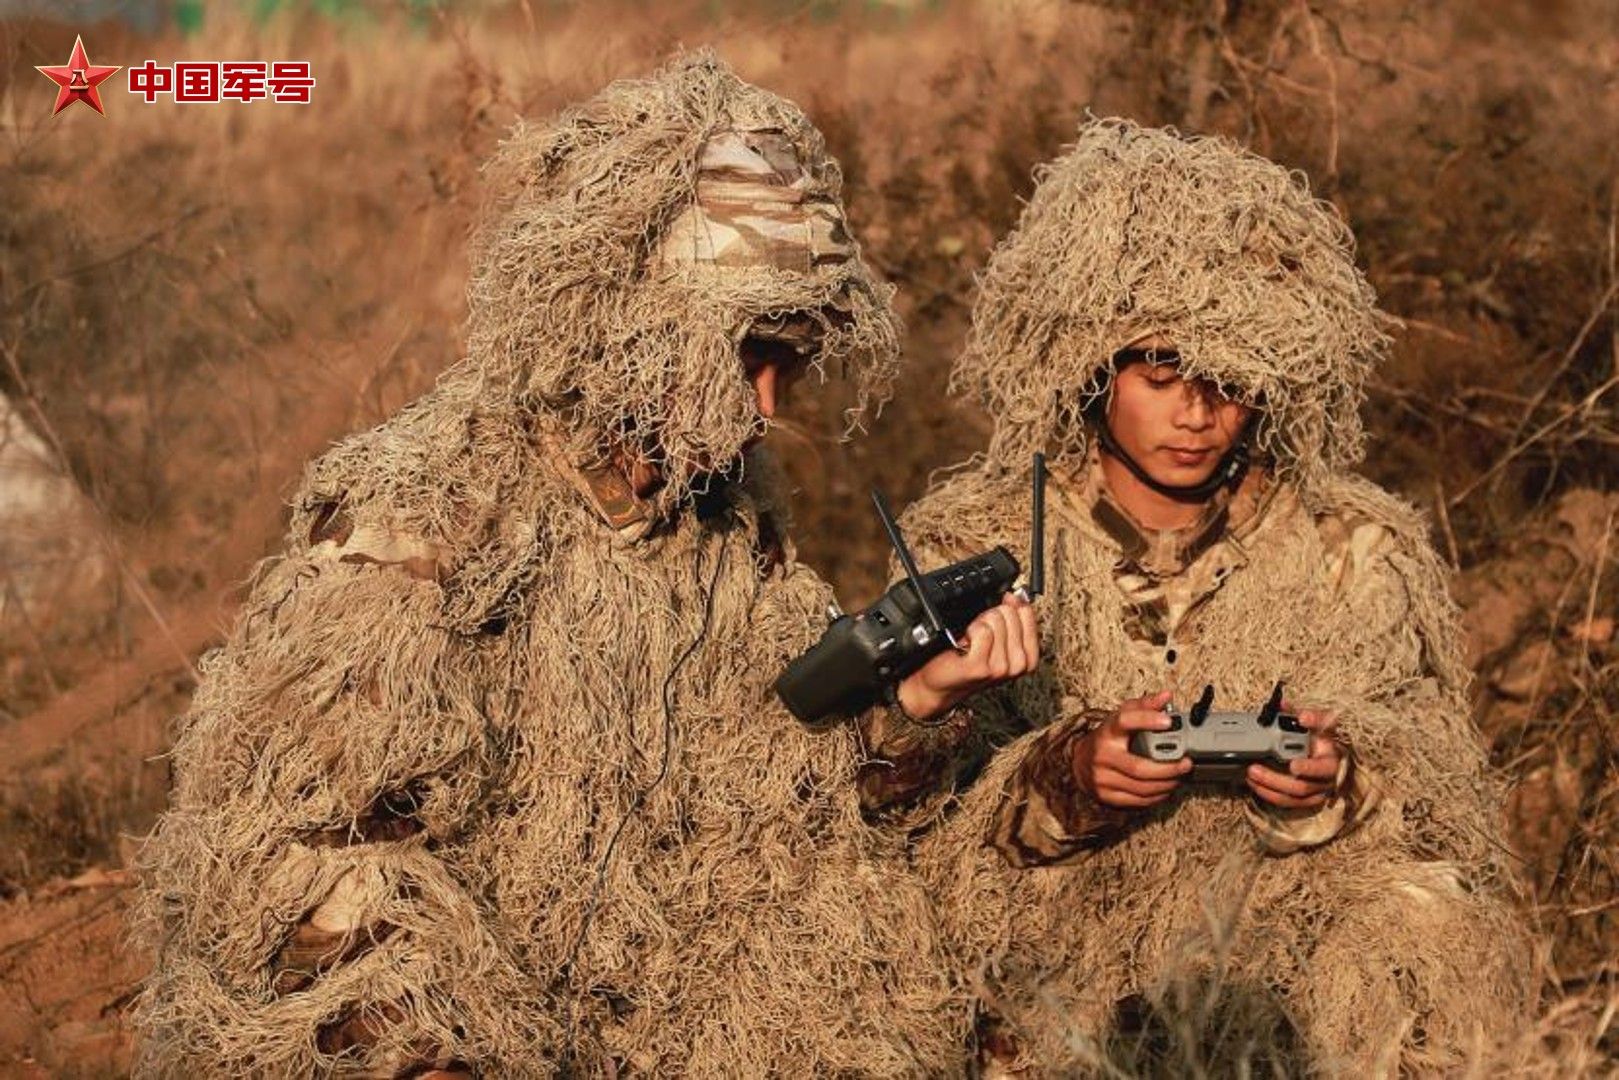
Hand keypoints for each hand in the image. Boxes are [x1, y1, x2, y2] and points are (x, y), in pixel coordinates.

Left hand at [894, 593, 1038, 721]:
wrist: (942, 681)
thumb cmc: (968, 658)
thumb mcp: (996, 637)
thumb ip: (1010, 617)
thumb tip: (1014, 596)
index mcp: (1028, 656)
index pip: (1026, 612)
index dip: (1008, 607)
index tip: (995, 619)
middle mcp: (1018, 664)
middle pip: (1009, 613)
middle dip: (990, 617)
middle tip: (979, 634)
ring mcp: (1001, 667)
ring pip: (995, 620)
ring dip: (978, 624)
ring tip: (972, 640)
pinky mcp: (981, 667)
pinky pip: (982, 631)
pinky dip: (970, 631)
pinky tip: (965, 644)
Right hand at [1070, 690, 1193, 808]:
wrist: (1080, 761)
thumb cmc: (1108, 738)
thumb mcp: (1121, 717)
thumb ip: (1144, 705)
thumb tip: (1166, 695)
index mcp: (1108, 731)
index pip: (1124, 721)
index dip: (1146, 720)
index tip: (1168, 721)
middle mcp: (1102, 755)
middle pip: (1138, 767)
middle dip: (1168, 769)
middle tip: (1186, 764)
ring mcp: (1102, 777)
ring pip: (1140, 787)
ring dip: (1165, 785)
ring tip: (1179, 777)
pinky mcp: (1105, 795)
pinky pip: (1136, 801)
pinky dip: (1156, 797)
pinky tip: (1166, 789)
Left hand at [1245, 704, 1344, 809]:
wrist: (1335, 753)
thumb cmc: (1328, 737)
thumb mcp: (1324, 723)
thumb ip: (1309, 715)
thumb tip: (1285, 705)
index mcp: (1332, 760)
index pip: (1323, 768)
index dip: (1309, 768)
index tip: (1293, 765)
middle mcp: (1325, 780)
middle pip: (1301, 786)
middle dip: (1275, 779)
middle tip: (1254, 769)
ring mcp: (1316, 791)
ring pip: (1293, 797)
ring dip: (1269, 788)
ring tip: (1250, 776)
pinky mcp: (1307, 799)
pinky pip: (1288, 802)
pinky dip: (1270, 795)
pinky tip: (1255, 785)